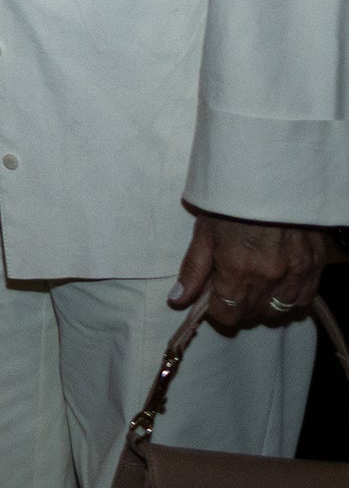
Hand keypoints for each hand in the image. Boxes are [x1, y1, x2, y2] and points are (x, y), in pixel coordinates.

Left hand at [169, 211, 329, 330]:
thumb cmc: (231, 200)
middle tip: (232, 279)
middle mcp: (269, 278)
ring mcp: (295, 274)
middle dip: (237, 303)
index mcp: (238, 269)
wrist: (270, 175)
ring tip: (255, 278)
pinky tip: (278, 279)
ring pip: (277, 311)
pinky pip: (302, 299)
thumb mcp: (204, 231)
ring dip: (263, 302)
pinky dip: (289, 296)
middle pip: (250, 314)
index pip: (227, 315)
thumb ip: (193, 270)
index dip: (216, 308)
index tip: (214, 294)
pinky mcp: (314, 266)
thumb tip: (177, 300)